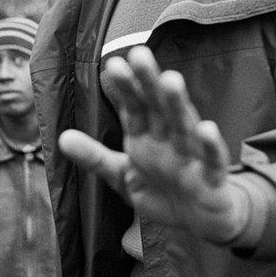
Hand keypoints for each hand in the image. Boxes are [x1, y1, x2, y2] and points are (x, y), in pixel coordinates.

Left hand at [59, 46, 250, 243]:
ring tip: (171, 80)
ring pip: (184, 126)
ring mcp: (192, 156)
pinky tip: (206, 129)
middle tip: (139, 53)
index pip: (134, 108)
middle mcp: (168, 140)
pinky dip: (210, 145)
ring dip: (178, 104)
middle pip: (158, 107)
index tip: (113, 65)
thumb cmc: (163, 192)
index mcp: (146, 138)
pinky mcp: (212, 177)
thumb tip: (62, 138)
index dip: (125, 88)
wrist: (201, 222)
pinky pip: (213, 159)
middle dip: (149, 82)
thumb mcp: (122, 176)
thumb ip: (95, 157)